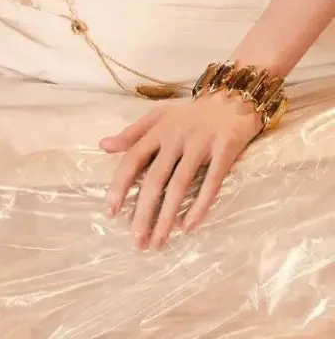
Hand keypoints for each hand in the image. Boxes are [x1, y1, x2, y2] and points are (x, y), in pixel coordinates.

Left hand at [100, 91, 261, 249]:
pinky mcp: (225, 151)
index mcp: (158, 131)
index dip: (120, 186)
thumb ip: (132, 133)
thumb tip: (103, 146)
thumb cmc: (193, 113)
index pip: (132, 160)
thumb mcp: (159, 116)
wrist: (235, 97)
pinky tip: (188, 227)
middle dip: (143, 213)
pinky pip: (211, 183)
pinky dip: (200, 206)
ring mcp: (200, 145)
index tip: (110, 212)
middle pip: (155, 180)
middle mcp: (176, 138)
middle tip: (137, 242)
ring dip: (167, 217)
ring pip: (180, 186)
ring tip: (158, 242)